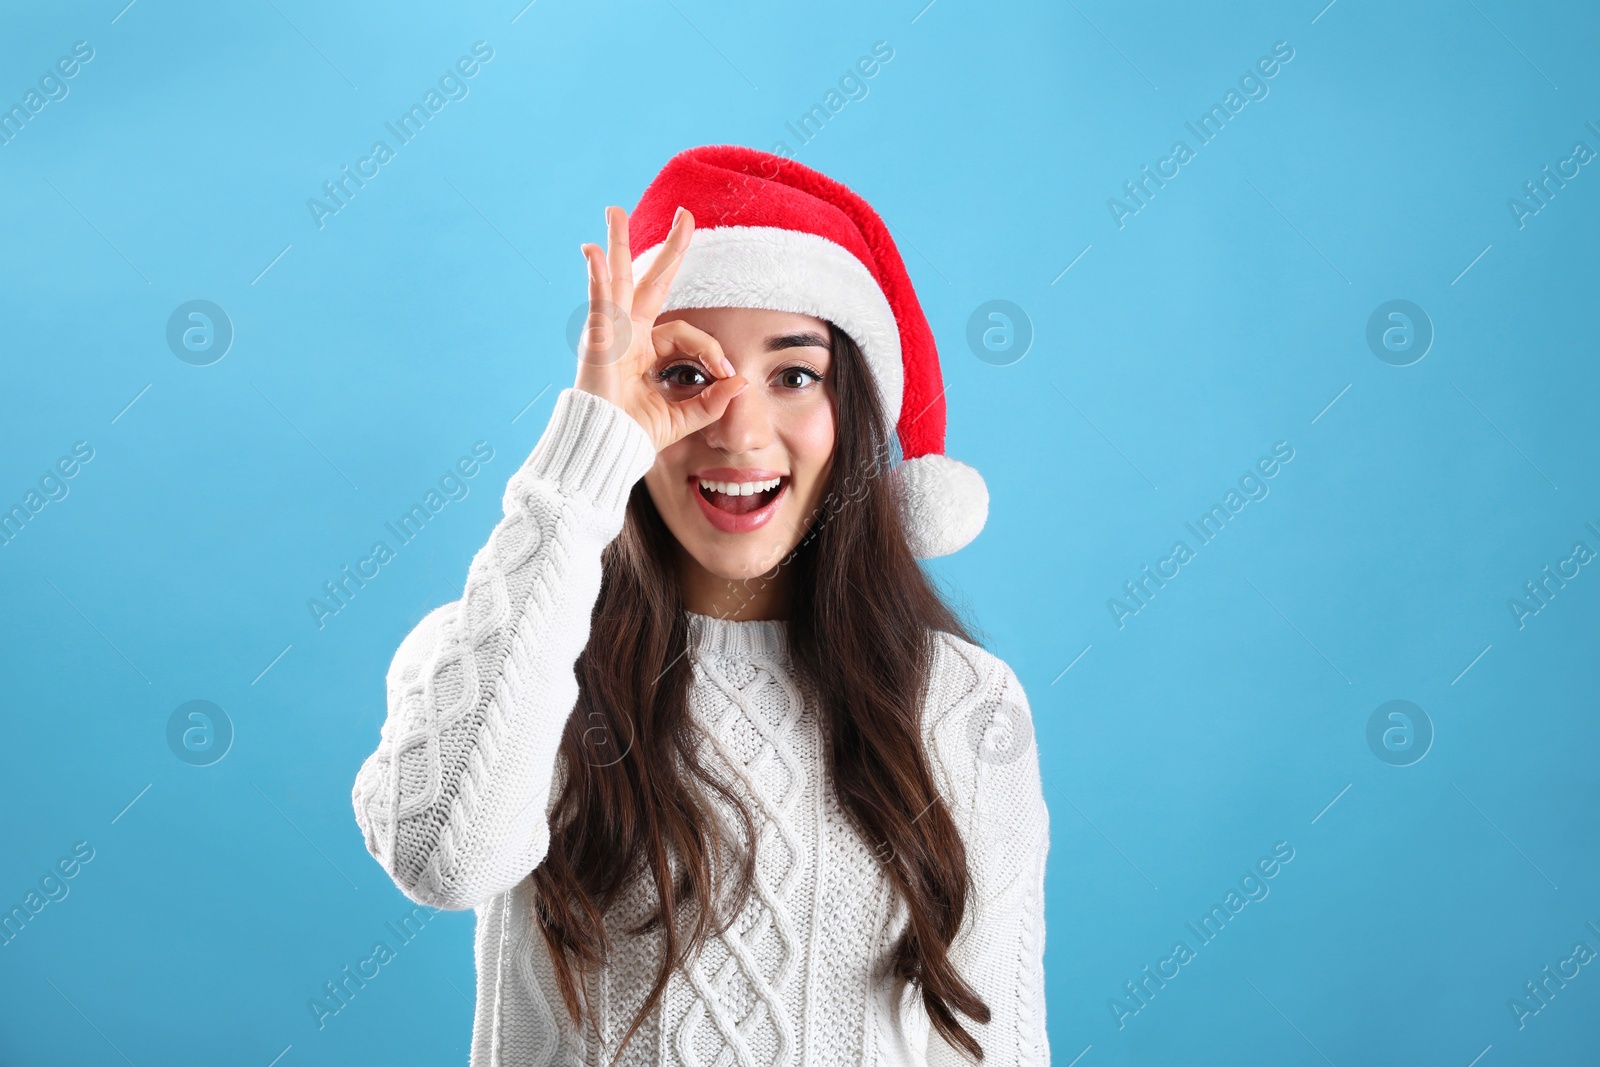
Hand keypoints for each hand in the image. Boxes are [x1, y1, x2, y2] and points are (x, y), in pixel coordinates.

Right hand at [574, 206, 746, 451]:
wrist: (606, 451)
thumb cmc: (635, 436)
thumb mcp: (683, 417)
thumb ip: (711, 401)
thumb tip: (741, 383)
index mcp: (647, 350)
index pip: (686, 333)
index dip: (710, 350)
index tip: (727, 374)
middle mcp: (628, 335)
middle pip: (651, 282)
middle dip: (669, 249)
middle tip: (684, 214)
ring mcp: (611, 334)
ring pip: (618, 280)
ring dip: (617, 244)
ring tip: (613, 211)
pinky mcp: (597, 343)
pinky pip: (598, 305)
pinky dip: (597, 280)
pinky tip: (594, 254)